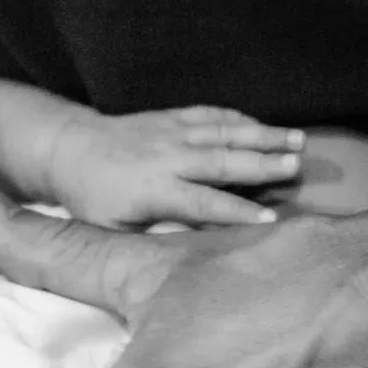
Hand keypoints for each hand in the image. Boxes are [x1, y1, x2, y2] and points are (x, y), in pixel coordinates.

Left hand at [49, 106, 303, 227]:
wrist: (68, 149)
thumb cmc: (92, 199)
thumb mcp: (112, 229)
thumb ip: (151, 237)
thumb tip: (187, 252)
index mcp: (154, 189)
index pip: (202, 202)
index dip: (236, 210)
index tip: (269, 219)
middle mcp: (166, 157)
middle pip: (221, 160)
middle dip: (261, 163)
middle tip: (298, 167)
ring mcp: (170, 132)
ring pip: (223, 131)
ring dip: (262, 135)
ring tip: (299, 140)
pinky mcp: (171, 116)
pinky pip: (210, 114)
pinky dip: (239, 118)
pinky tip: (264, 125)